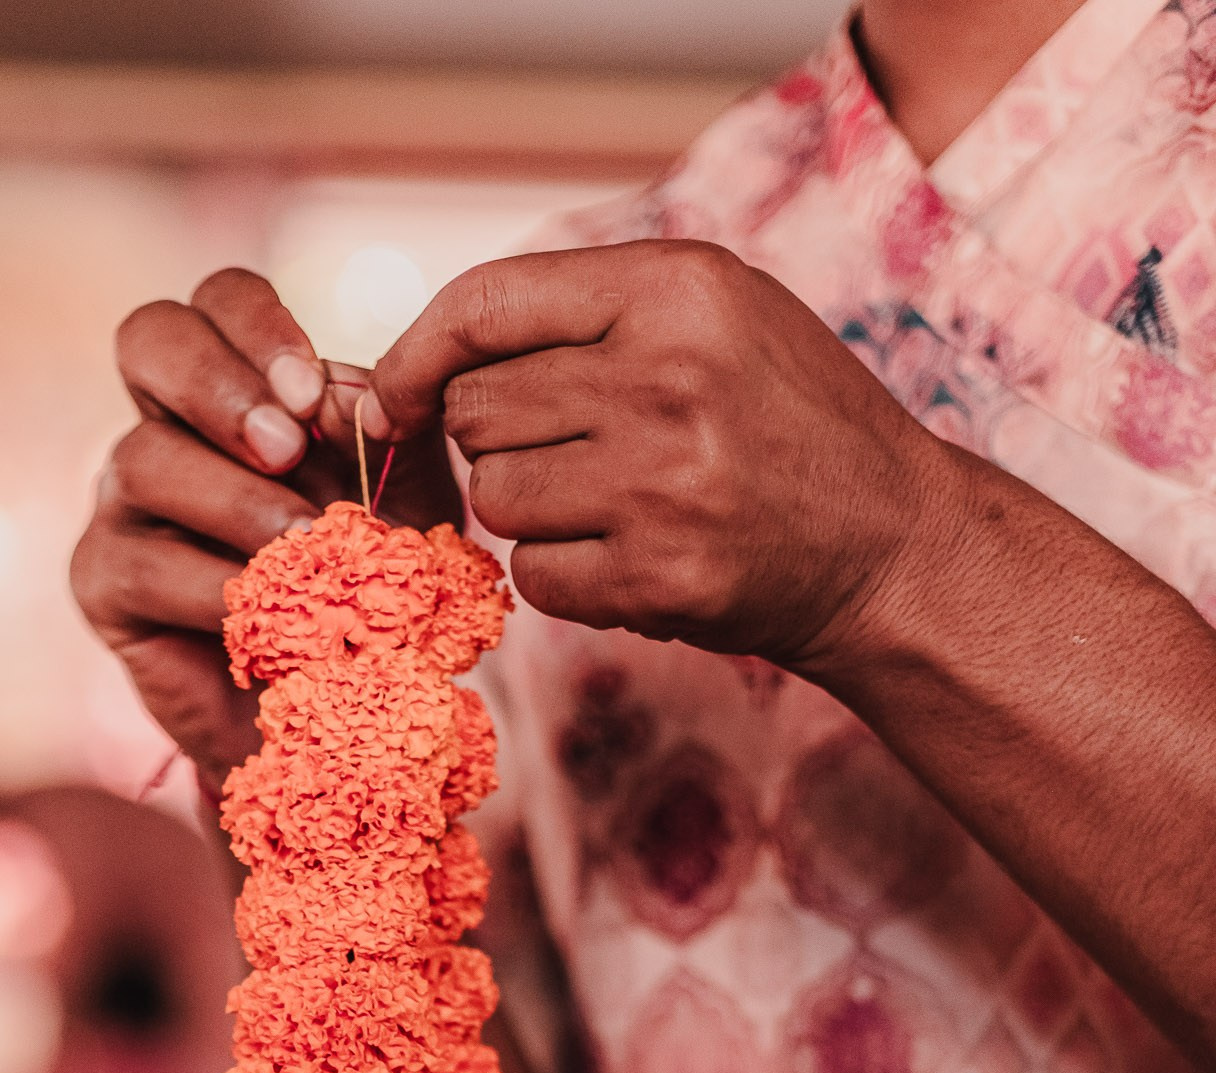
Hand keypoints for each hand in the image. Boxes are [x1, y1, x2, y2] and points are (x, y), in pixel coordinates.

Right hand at [72, 268, 461, 786]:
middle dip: (220, 383)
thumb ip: (392, 434)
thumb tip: (347, 394)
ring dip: (234, 500)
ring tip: (302, 544)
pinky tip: (261, 611)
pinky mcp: (102, 584)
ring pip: (146, 457)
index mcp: (234, 381)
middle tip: (288, 446)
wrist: (334, 706)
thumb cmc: (368, 583)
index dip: (259, 327)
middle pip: (148, 337)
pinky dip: (209, 586)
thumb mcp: (407, 496)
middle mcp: (166, 422)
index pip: (218, 299)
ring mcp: (122, 500)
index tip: (315, 394)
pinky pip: (139, 563)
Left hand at [362, 240, 952, 675]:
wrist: (889, 544)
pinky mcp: (657, 575)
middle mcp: (665, 375)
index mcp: (676, 287)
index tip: (389, 397)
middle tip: (576, 456)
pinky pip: (534, 577)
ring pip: (497, 497)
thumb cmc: (784, 423)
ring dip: (532, 514)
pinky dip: (564, 579)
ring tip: (614, 505)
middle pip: (477, 413)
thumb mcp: (715, 317)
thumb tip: (427, 362)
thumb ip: (588, 314)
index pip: (485, 305)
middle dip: (502, 442)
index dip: (416, 356)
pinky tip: (629, 559)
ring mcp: (660, 481)